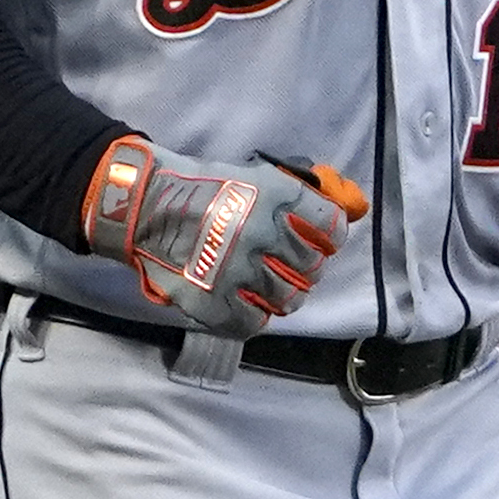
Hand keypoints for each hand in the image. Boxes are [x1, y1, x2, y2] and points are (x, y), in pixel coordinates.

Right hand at [80, 139, 362, 335]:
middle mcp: (261, 233)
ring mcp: (237, 271)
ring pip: (288, 299)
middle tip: (286, 264)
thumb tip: (354, 204)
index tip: (319, 241)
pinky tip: (244, 302)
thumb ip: (301, 195)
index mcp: (275, 195)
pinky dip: (253, 316)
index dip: (329, 238)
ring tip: (267, 286)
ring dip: (284, 294)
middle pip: (311, 268)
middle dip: (305, 268)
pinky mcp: (214, 301)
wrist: (145, 206)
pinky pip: (253, 323)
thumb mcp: (256, 176)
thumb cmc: (203, 187)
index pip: (330, 228)